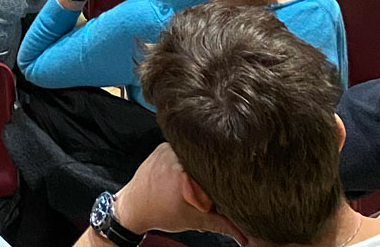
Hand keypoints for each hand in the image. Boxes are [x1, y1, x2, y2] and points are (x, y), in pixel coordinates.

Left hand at [113, 144, 241, 239]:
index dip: (229, 175)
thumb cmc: (161, 214)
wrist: (134, 206)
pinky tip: (195, 163)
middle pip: (208, 158)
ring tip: (206, 172)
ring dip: (203, 159)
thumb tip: (246, 235)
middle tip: (223, 176)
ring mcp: (169, 148)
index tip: (236, 182)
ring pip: (196, 149)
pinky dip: (191, 154)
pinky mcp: (164, 145)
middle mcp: (176, 157)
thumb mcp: (195, 220)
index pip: (217, 169)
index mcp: (185, 174)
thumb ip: (222, 224)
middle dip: (217, 168)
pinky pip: (184, 145)